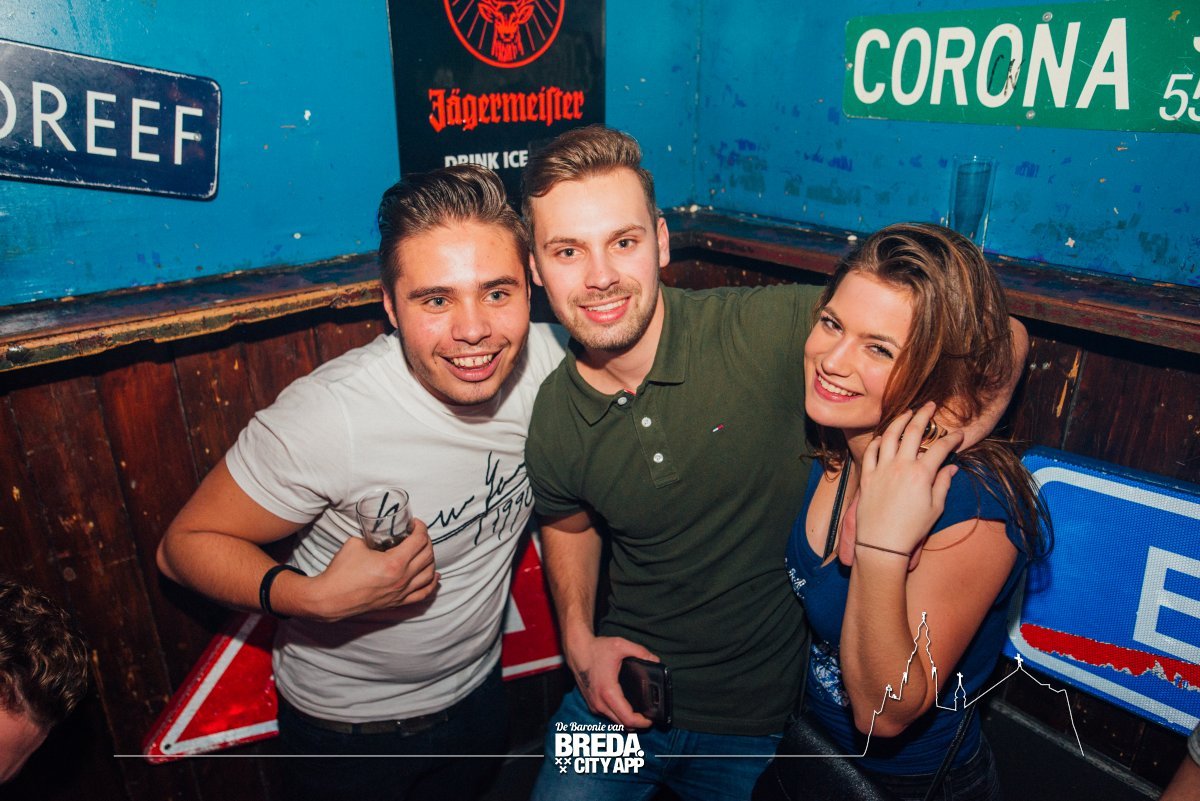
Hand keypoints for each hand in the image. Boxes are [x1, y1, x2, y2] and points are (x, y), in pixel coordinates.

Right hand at [306, 519, 437, 621]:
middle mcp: (402, 579)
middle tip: (418, 534)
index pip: (419, 540)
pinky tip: (435, 576)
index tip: (415, 523)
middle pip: (427, 555)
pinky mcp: (397, 602)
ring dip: (430, 559)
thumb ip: (373, 538)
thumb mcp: (357, 544)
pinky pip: (422, 593)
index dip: (420, 528)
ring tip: (424, 550)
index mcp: (395, 563)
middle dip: (426, 540)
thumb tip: (380, 536)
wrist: (330, 598)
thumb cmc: (341, 571)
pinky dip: (431, 583)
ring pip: (429, 573)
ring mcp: (401, 592)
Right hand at [566, 635, 658, 729]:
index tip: (652, 718)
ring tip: (640, 712)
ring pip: (615, 722)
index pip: (628, 718)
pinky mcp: (591, 703)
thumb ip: (641, 652)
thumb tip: (655, 661)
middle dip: (638, 723)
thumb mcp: (621, 645)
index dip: (643, 722)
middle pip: (623, 724)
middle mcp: (600, 702)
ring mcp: (594, 705)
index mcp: (609, 692)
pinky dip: (619, 716)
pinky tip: (626, 707)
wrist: (577, 650)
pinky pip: (608, 716)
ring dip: (628, 720)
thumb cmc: (596, 649)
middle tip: (649, 715)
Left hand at [854, 403, 961, 561]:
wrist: (882, 543)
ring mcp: (881, 469)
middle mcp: (901, 466)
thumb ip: (942, 484)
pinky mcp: (867, 476)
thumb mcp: (935, 509)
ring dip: (900, 420)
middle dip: (924, 415)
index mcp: (921, 474)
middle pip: (914, 431)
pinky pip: (871, 451)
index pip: (940, 447)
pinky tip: (884, 437)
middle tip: (930, 405)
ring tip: (907, 412)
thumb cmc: (911, 529)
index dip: (952, 438)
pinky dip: (878, 440)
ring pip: (890, 435)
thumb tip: (951, 467)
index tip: (959, 434)